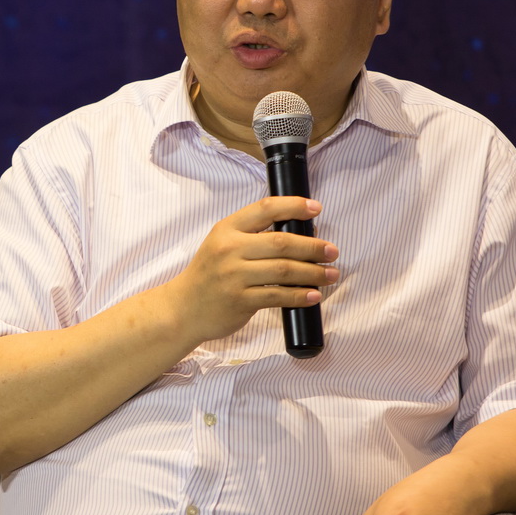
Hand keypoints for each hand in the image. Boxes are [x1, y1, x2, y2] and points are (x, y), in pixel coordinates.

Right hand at [161, 196, 339, 345]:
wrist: (183, 308)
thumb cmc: (209, 275)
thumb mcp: (222, 244)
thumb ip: (253, 235)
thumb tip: (300, 231)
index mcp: (227, 229)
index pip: (265, 209)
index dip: (294, 206)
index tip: (316, 207)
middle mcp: (230, 249)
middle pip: (281, 243)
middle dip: (313, 246)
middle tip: (332, 251)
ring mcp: (234, 276)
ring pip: (284, 271)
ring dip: (313, 273)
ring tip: (331, 274)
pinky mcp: (240, 300)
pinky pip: (278, 296)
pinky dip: (299, 295)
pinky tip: (313, 295)